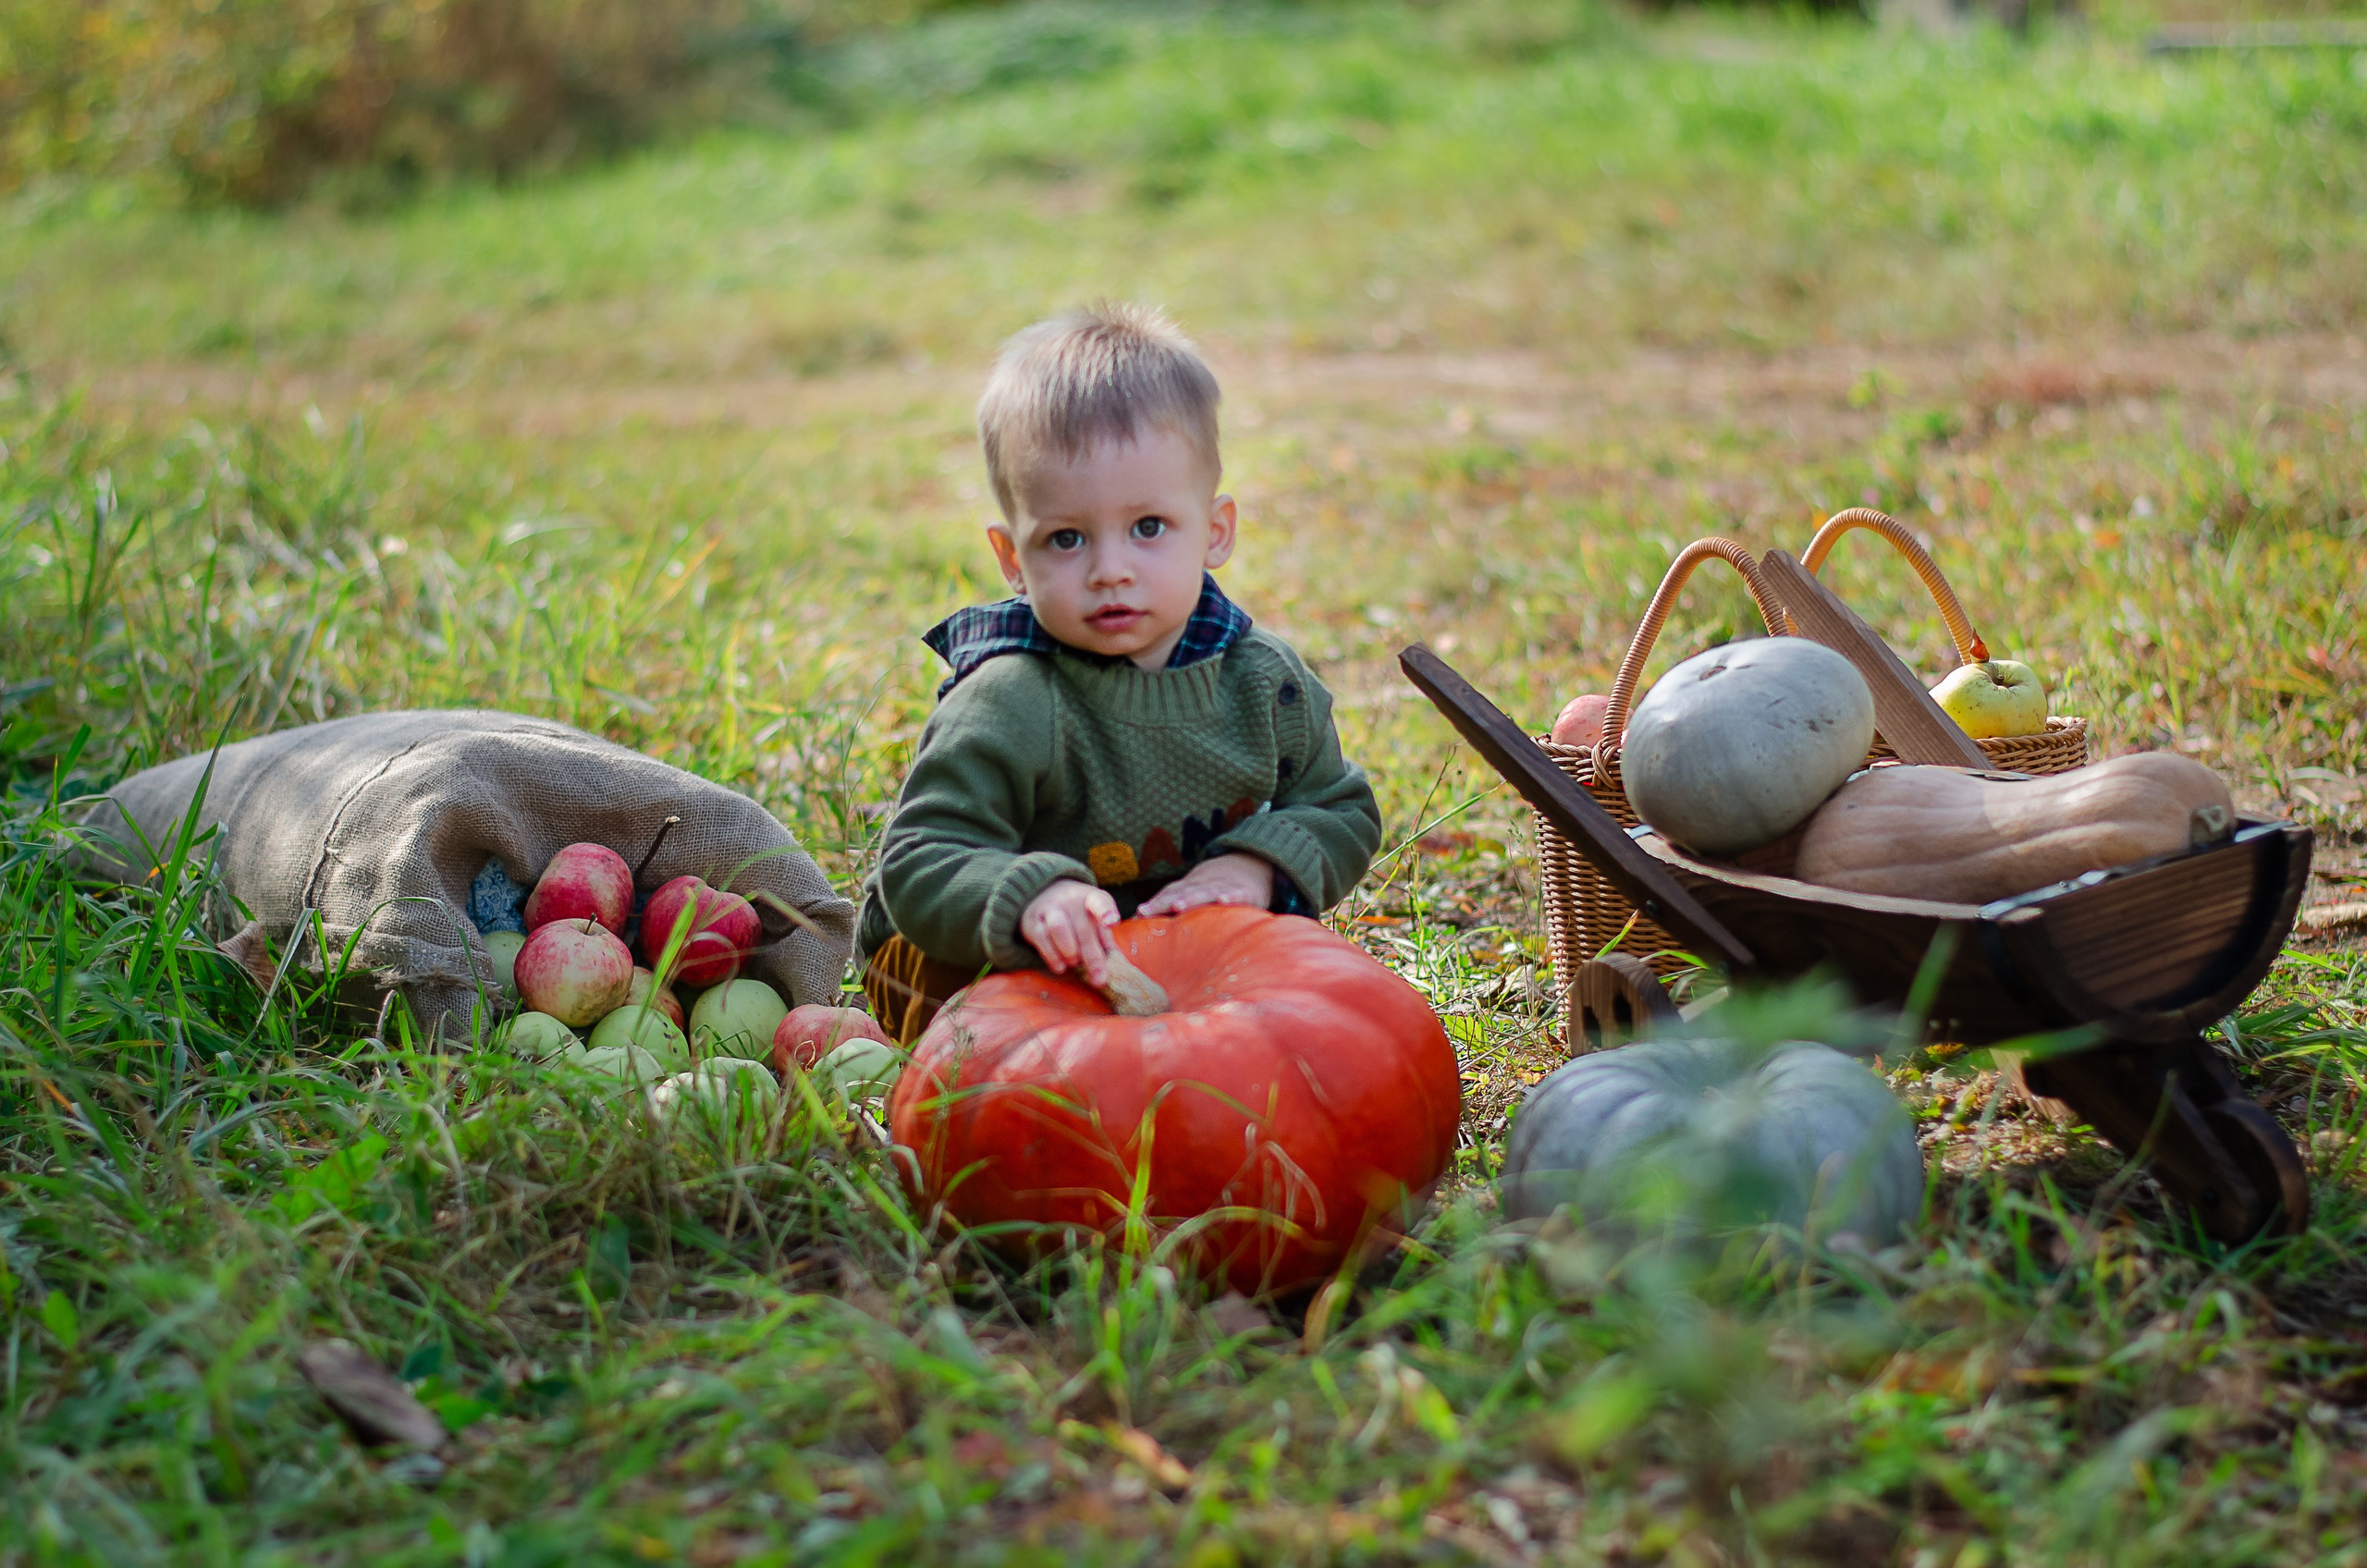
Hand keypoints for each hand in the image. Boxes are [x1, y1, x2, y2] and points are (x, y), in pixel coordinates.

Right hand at [1020, 879, 1120, 985]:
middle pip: (1083, 929)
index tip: (1112, 923)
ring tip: (1075, 962)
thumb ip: (1105, 940)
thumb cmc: (1077, 914)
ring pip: (1059, 929)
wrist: (1043, 895)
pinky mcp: (1032, 922)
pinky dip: (1053, 957)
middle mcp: (1070, 901)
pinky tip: (1062, 967)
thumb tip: (1119, 965)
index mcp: (1091, 899)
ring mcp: (1049, 909)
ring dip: (1070, 952)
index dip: (1106, 912)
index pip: (1099, 902)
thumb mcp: (1094, 919)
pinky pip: (1042, 940)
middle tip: (1099, 979)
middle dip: (1093, 957)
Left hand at [1137, 853, 1274, 916]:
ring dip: (1191, 898)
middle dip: (1164, 901)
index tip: (1138, 914)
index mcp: (1189, 888)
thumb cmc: (1214, 889)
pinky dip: (1231, 896)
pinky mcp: (1245, 892)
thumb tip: (1141, 925)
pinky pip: (1238, 894)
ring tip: (1177, 906)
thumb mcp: (1194, 894)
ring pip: (1205, 892)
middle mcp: (1203, 886)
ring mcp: (1223, 887)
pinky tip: (1224, 901)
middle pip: (1181, 892)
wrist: (1251, 864)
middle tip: (1147, 912)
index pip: (1168, 894)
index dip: (1153, 903)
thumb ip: (1171, 909)